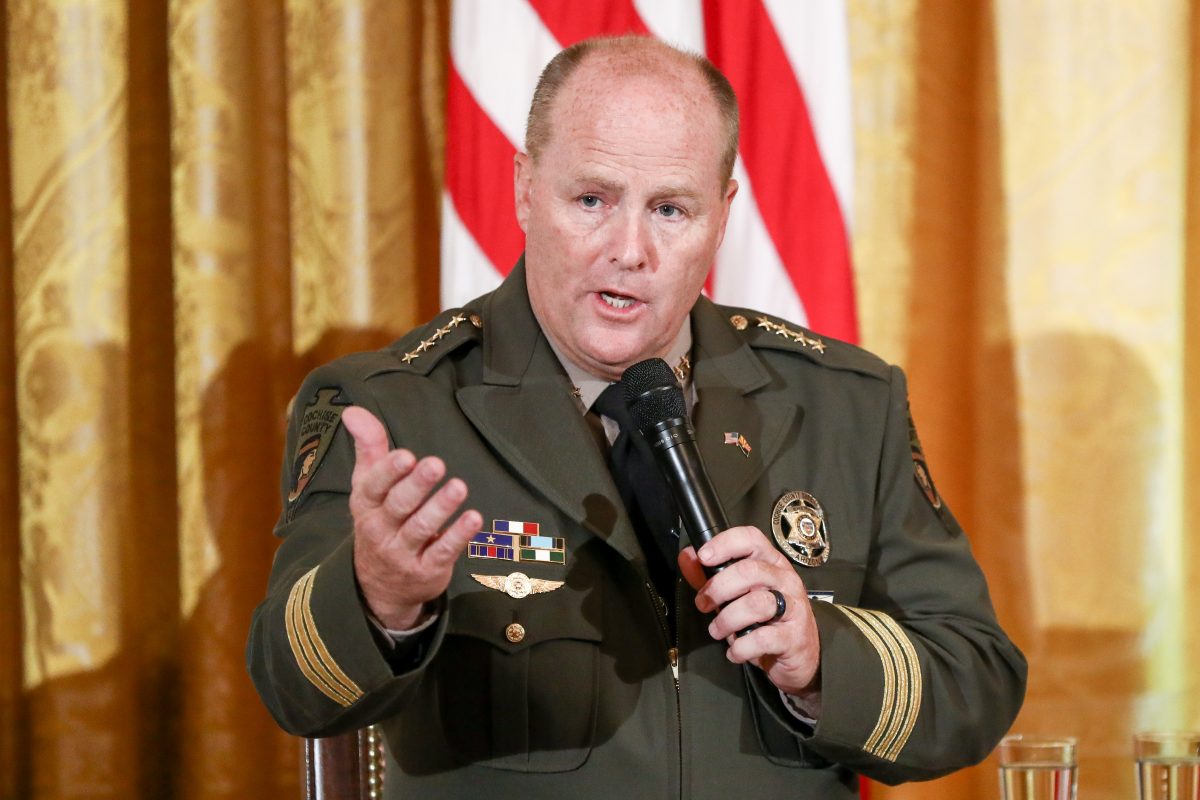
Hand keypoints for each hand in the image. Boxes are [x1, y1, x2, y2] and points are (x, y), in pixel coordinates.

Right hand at [343, 406, 481, 629]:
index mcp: (366, 504)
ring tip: (458, 487)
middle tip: (436, 464)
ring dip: (440, 507)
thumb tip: (353, 410)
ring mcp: (402, 552)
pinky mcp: (426, 570)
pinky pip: (442, 552)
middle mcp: (381, 529)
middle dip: (417, 485)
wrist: (377, 586)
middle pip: (398, 505)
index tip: (406, 455)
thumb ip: (368, 446)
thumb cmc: (379, 521)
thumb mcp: (367, 485)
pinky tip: (474, 519)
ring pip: (421, 528)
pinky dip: (458, 536)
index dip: (389, 471)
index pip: (374, 486)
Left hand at [679, 526, 821, 700]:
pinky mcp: (794, 637)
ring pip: (756, 603)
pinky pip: (762, 638)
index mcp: (771, 563)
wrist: (801, 655)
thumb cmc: (767, 619)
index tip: (703, 557)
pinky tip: (735, 651)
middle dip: (718, 588)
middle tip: (704, 604)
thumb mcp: (738, 594)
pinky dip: (741, 647)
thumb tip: (687, 557)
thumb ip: (711, 576)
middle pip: (749, 571)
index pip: (751, 539)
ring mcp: (793, 608)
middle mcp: (785, 580)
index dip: (724, 543)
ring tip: (717, 630)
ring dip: (727, 619)